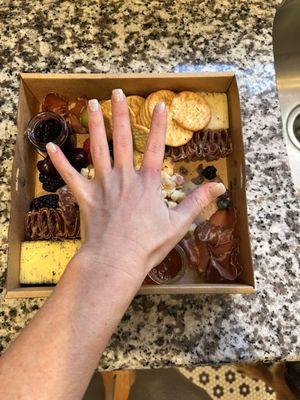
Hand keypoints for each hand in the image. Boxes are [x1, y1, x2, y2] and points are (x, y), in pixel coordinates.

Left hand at [46, 89, 224, 281]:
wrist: (116, 259)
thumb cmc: (148, 244)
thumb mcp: (178, 223)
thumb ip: (197, 201)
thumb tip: (220, 186)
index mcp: (148, 183)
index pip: (157, 148)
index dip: (160, 126)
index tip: (160, 105)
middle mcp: (125, 177)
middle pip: (124, 139)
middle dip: (121, 114)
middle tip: (117, 92)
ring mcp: (103, 185)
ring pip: (98, 148)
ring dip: (95, 125)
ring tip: (92, 104)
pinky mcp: (86, 196)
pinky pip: (70, 175)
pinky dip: (60, 161)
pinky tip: (51, 146)